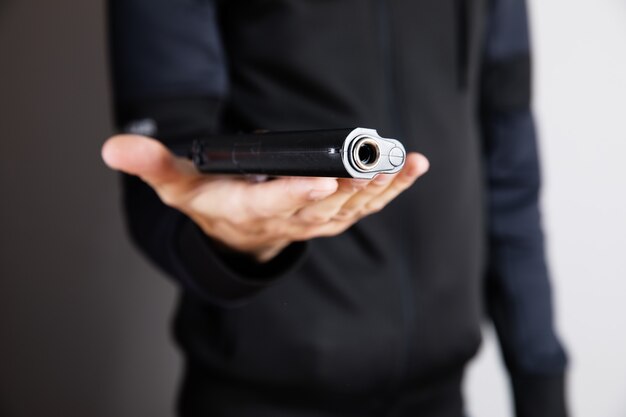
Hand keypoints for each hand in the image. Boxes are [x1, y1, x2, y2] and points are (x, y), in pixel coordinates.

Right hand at [102, 135, 428, 261]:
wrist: (235, 236)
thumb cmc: (207, 204)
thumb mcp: (176, 186)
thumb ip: (150, 165)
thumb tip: (113, 147)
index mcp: (246, 210)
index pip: (271, 203)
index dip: (294, 193)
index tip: (321, 179)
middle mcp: (284, 219)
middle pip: (321, 203)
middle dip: (351, 185)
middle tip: (377, 164)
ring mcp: (311, 220)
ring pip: (349, 206)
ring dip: (379, 187)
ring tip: (406, 164)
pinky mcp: (329, 215)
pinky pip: (361, 205)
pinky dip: (387, 190)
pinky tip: (410, 170)